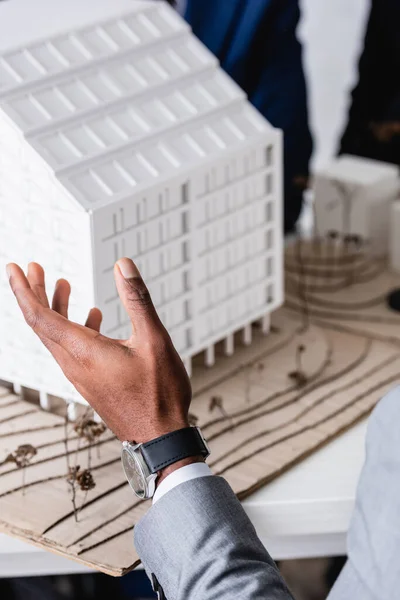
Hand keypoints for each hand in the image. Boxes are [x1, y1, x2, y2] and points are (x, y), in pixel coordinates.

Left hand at [6, 258, 191, 443]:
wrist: (160, 438)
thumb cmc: (159, 394)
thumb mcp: (154, 340)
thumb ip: (137, 300)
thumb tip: (122, 265)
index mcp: (84, 352)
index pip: (39, 317)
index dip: (23, 289)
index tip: (13, 268)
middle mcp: (75, 365)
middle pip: (42, 324)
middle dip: (35, 292)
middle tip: (32, 268)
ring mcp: (81, 376)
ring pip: (56, 336)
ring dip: (55, 308)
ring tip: (62, 284)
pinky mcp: (90, 382)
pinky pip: (70, 349)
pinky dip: (73, 326)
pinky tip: (93, 317)